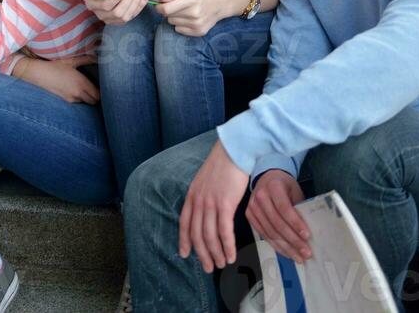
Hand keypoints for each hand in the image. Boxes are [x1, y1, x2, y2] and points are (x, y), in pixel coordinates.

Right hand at [14, 54, 99, 103]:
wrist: (37, 74)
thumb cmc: (55, 65)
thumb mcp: (71, 60)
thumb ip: (86, 59)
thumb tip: (97, 56)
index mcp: (81, 83)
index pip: (98, 95)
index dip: (103, 92)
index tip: (104, 86)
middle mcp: (77, 93)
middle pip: (94, 101)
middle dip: (97, 96)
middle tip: (98, 88)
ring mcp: (70, 99)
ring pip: (85, 102)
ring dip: (88, 97)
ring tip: (88, 89)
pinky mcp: (64, 101)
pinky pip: (77, 102)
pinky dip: (80, 98)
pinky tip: (78, 91)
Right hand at [62, 0, 147, 23]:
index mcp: (94, 7)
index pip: (107, 6)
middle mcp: (102, 16)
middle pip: (119, 12)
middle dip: (128, 1)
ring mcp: (112, 21)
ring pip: (127, 16)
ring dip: (135, 4)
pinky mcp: (121, 21)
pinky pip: (132, 16)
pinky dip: (140, 7)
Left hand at [157, 0, 222, 35]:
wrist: (219, 4)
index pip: (167, 9)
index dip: (159, 7)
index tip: (159, 5)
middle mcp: (195, 13)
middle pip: (169, 16)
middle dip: (169, 11)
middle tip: (177, 6)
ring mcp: (197, 24)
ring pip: (173, 23)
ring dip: (175, 18)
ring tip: (185, 12)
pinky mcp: (199, 32)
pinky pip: (179, 30)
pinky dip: (181, 25)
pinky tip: (189, 19)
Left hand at [179, 139, 248, 271]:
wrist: (235, 150)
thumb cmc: (224, 163)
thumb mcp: (205, 178)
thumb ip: (203, 194)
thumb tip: (207, 208)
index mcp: (192, 194)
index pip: (184, 222)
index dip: (184, 240)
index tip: (184, 254)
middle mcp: (199, 201)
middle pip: (196, 234)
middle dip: (202, 254)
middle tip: (208, 267)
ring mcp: (211, 203)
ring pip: (210, 236)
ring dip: (216, 253)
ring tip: (221, 264)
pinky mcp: (225, 204)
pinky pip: (224, 232)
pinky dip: (227, 246)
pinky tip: (231, 255)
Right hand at [246, 169, 310, 263]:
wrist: (267, 177)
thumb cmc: (284, 185)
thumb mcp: (295, 190)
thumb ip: (299, 207)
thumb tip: (308, 231)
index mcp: (274, 186)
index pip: (284, 208)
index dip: (295, 223)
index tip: (307, 236)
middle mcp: (260, 196)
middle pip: (277, 223)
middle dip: (293, 240)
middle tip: (306, 252)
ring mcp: (253, 207)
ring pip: (270, 232)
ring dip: (286, 248)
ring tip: (298, 256)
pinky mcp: (249, 216)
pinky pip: (264, 235)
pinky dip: (276, 246)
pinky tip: (286, 252)